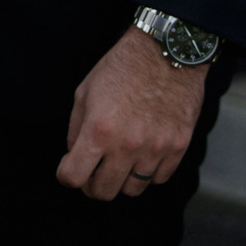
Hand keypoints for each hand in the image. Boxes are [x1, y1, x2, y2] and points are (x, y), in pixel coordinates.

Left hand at [57, 28, 206, 199]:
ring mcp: (156, 149)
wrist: (165, 54)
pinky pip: (159, 179)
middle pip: (103, 191)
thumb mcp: (84, 93)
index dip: (66, 176)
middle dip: (92, 185)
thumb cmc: (121, 69)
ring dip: (121, 180)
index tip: (69, 170)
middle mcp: (127, 146)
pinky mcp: (178, 147)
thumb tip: (75, 155)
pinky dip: (148, 173)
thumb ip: (76, 129)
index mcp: (98, 131)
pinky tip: (142, 156)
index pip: (74, 177)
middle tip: (92, 172)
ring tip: (118, 162)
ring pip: (133, 190)